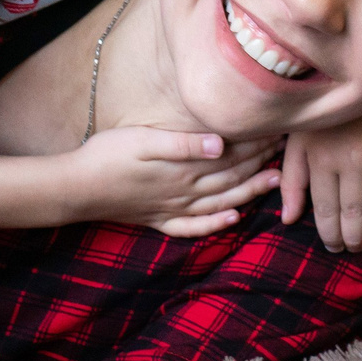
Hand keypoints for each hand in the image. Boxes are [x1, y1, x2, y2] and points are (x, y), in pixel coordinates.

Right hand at [66, 124, 280, 237]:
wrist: (76, 188)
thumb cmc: (108, 155)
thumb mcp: (144, 141)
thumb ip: (184, 144)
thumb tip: (222, 143)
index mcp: (183, 169)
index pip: (229, 157)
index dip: (255, 146)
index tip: (277, 133)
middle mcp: (183, 192)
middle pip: (230, 178)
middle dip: (259, 165)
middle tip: (285, 152)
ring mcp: (172, 209)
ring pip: (220, 202)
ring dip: (249, 192)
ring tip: (274, 183)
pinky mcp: (158, 219)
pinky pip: (195, 227)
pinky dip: (217, 224)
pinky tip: (233, 219)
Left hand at [281, 97, 361, 252]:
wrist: (361, 76)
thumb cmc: (325, 118)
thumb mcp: (298, 142)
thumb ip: (291, 180)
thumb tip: (287, 219)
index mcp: (321, 158)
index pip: (326, 211)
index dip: (330, 235)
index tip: (333, 247)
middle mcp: (351, 158)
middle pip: (353, 214)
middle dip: (352, 239)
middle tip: (353, 248)